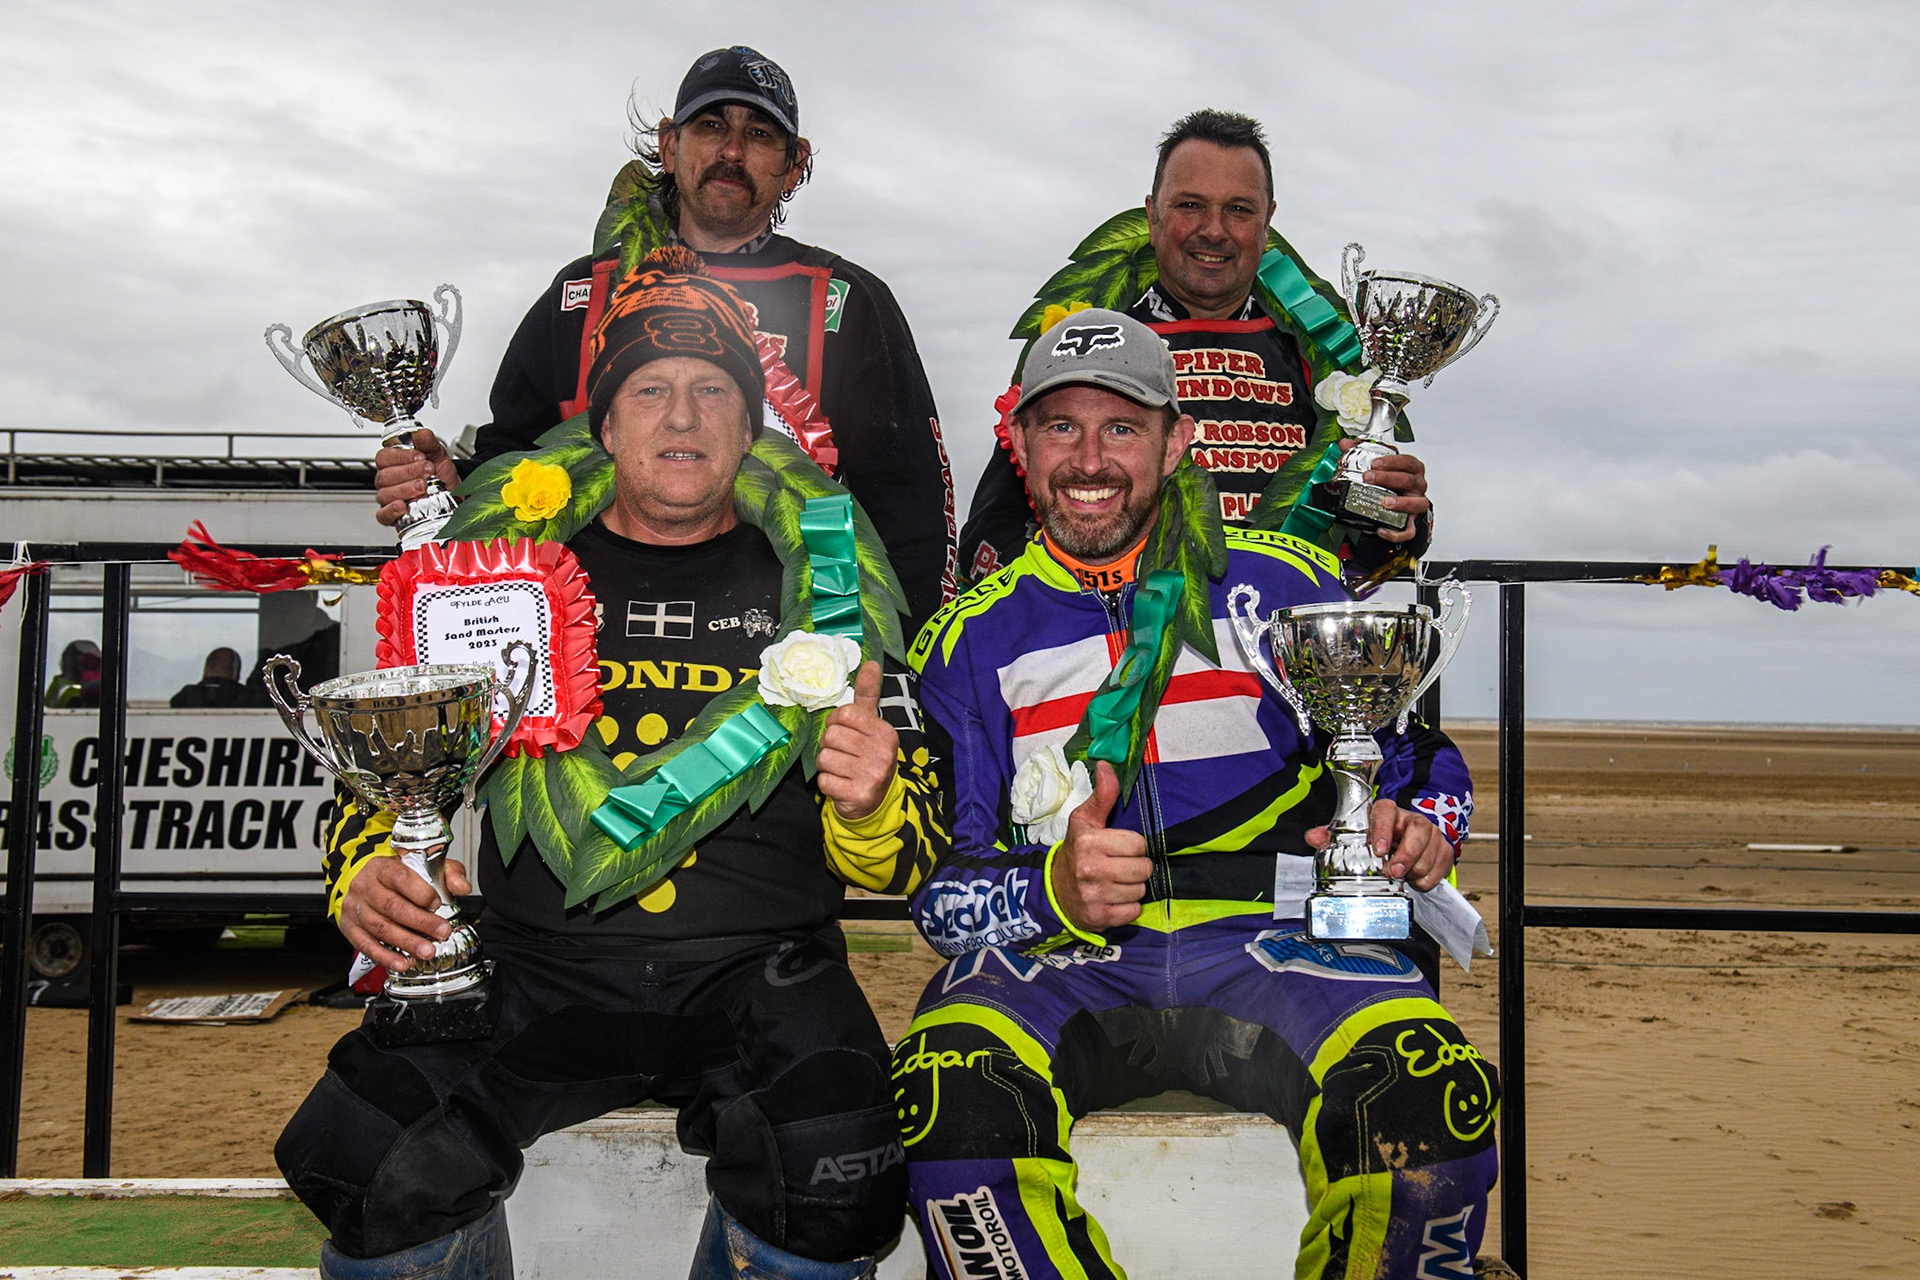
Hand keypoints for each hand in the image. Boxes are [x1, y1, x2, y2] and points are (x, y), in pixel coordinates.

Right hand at [336, 855, 468, 972]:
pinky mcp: (350, 927)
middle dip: (420, 922)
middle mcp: (365, 887)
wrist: (361, 878)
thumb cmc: (394, 873)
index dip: (421, 893)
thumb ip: (446, 873)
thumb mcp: (422, 864)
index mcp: (382, 867)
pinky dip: (385, 956)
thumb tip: (462, 887)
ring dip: (406, 942)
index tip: (437, 903)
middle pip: (393, 907)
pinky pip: (366, 944)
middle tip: (441, 932)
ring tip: (427, 951)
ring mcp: (355, 908)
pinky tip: (402, 962)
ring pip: (381, 927)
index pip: (401, 878)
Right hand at [374, 429, 460, 527]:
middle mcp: (388, 480)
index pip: (385, 457)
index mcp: (393, 462)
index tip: (421, 456)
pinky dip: (391, 511)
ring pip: (385, 494)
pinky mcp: (393, 515)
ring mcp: (389, 497)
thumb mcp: (437, 454)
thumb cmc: (440, 475)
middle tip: (427, 472)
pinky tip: (402, 506)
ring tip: (423, 486)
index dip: (402, 456)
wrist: (454, 494)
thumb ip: (428, 442)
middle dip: (409, 472)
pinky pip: (383, 515)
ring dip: (405, 490)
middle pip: (385, 476)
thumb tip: (421, 434)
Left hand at [815, 661, 897, 820]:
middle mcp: (883, 753)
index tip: (845, 734)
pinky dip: (827, 784)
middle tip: (843, 755)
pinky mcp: (859, 795)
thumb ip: (868, 695)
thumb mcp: (870, 725)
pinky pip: (824, 781)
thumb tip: (871, 663)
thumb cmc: (867, 756)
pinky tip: (841, 785)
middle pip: (831, 736)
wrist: (875, 801)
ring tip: (842, 770)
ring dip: (827, 766)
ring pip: (824, 758)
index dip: (836, 724)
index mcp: (886, 732)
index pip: (844, 715)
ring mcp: (872, 775)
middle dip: (829, 746)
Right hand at [1049, 761, 1151, 931]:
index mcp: (1089, 842)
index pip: (1139, 844)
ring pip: (1140, 890)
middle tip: (1119, 867)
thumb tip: (1106, 765)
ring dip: (1131, 888)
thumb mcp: (1085, 821)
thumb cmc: (1076, 851)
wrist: (1054, 891)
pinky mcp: (1099, 917)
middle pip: (1143, 869)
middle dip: (1136, 868)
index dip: (1132, 846)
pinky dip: (1127, 908)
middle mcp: (1090, 869)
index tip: (1118, 849)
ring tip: (1114, 883)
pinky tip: (1112, 899)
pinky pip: (1133, 911)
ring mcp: (1094, 896)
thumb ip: (1102, 795)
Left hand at [1306, 799, 1454, 890]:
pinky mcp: (1443, 849)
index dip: (1382, 828)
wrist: (1401, 847)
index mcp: (1386, 813)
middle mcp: (1410, 820)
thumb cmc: (1375, 840)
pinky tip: (1418, 881)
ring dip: (1419, 866)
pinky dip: (1432, 875)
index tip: (1378, 849)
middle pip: (1418, 829)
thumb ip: (1331, 837)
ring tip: (1405, 878)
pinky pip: (1443, 861)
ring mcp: (1430, 834)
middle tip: (1394, 871)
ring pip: (1432, 846)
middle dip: (1407, 852)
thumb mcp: (1352, 838)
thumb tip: (1312, 837)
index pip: (1386, 810)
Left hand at [1339, 441, 1429, 543]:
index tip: (1375, 463)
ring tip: (1383, 502)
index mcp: (1412, 470)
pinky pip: (1409, 530)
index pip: (1407, 462)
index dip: (1392, 461)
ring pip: (1417, 504)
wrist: (1401, 504)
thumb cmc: (1394, 482)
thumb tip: (1345, 444)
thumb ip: (1362, 452)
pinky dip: (1396, 532)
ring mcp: (1416, 504)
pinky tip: (1382, 529)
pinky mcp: (1412, 522)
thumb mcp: (1381, 466)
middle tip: (1369, 478)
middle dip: (1388, 478)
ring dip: (1400, 503)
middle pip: (1409, 480)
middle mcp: (1417, 486)